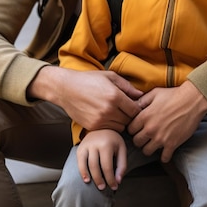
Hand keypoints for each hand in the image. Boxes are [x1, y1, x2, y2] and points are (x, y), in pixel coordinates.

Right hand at [28, 67, 142, 130]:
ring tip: (115, 112)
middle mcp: (109, 109)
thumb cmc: (88, 80)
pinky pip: (109, 129)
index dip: (137, 108)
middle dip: (129, 115)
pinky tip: (106, 116)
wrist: (66, 88)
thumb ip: (127, 86)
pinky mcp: (93, 126)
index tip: (134, 105)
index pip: (135, 110)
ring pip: (120, 127)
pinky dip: (110, 125)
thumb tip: (141, 95)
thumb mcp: (109, 76)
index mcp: (115, 96)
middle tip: (125, 109)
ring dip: (120, 121)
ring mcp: (100, 120)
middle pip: (129, 120)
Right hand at [77, 130, 126, 190]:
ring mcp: (86, 145)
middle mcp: (95, 144)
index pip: (107, 166)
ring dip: (90, 177)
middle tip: (103, 188)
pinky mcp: (80, 147)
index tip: (114, 187)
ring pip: (86, 164)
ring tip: (96, 185)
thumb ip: (122, 165)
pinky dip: (82, 171)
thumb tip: (118, 181)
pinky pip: (79, 162)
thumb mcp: (121, 149)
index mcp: (106, 144)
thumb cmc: (113, 140)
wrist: (102, 126)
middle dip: (100, 180)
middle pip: (95, 166)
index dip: (110, 179)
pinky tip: (86, 179)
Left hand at [127, 80, 206, 161]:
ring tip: (153, 143)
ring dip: (149, 148)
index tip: (138, 128)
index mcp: (145, 116)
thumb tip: (133, 106)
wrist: (192, 101)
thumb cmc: (174, 95)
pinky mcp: (172, 144)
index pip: (130, 129)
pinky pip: (163, 158)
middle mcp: (151, 129)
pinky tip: (165, 150)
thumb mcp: (155, 93)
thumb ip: (142, 100)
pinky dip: (164, 156)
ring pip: (146, 151)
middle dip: (139, 139)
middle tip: (144, 137)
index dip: (133, 129)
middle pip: (136, 142)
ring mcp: (161, 138)